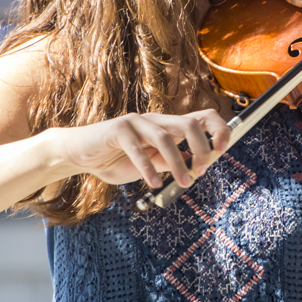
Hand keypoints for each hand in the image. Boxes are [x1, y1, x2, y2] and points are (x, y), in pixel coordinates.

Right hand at [51, 110, 231, 189]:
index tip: (222, 151)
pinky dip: (148, 168)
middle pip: (189, 124)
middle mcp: (154, 120)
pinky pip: (137, 148)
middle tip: (201, 171)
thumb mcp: (149, 166)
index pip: (201, 118)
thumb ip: (168, 163)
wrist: (78, 154)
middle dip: (202, 147)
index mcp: (165, 126)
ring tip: (185, 182)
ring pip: (166, 136)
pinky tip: (153, 184)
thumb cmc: (115, 159)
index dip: (218, 130)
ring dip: (179, 162)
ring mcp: (136, 122)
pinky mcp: (117, 130)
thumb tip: (193, 165)